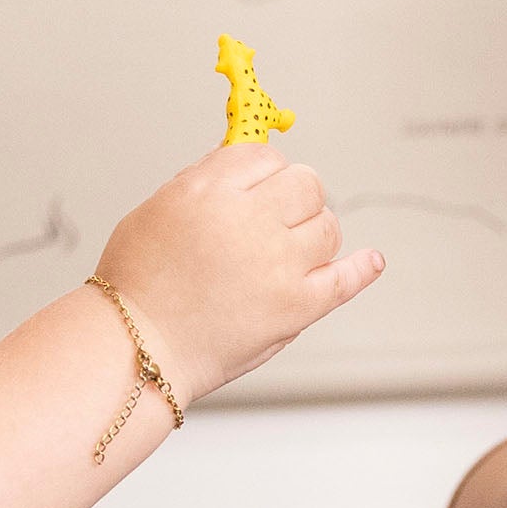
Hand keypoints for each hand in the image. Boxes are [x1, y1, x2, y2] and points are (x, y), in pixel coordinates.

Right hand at [92, 143, 382, 405]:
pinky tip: (370, 262)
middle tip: (275, 219)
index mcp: (209, 192)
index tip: (261, 185)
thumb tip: (241, 156)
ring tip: (287, 253)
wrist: (135, 351)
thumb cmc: (138, 285)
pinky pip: (346, 278)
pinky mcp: (297, 307)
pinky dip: (362, 268)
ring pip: (328, 226)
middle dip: (293, 196)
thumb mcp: (157, 209)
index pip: (263, 156)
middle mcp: (249, 222)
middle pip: (306, 183)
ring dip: (313, 234)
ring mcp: (279, 265)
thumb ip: (204, 180)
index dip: (263, 172)